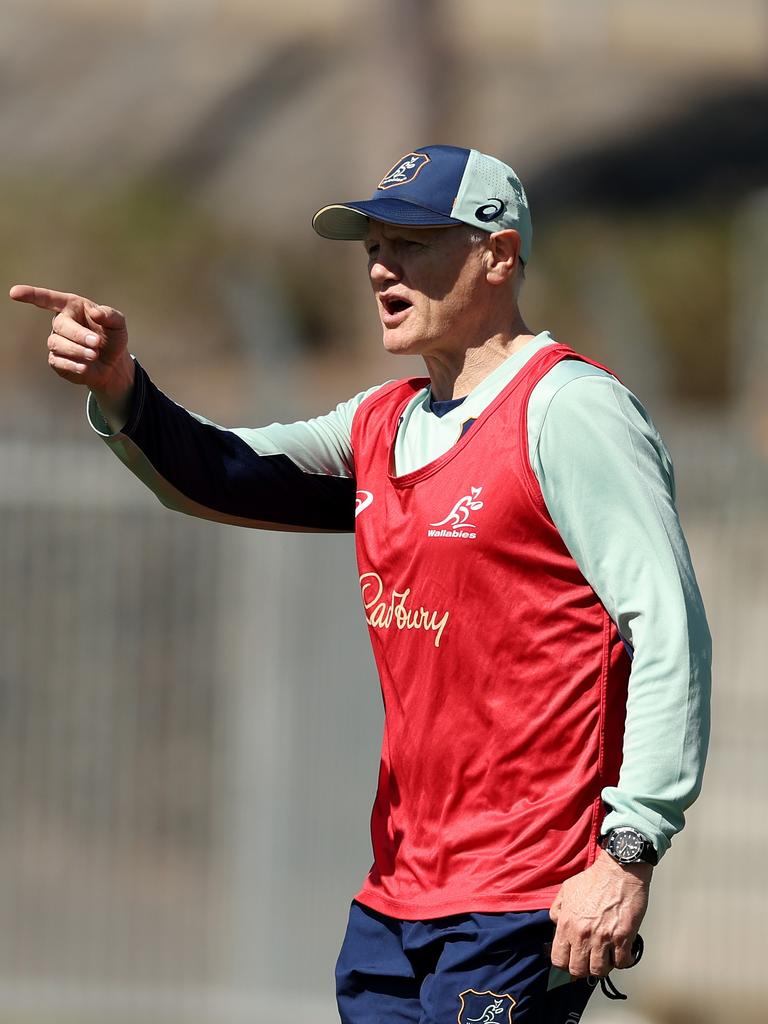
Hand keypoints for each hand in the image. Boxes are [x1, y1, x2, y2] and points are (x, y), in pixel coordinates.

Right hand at [10, 283, 134, 428]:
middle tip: (97, 343)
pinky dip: (73, 364)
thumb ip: (110, 315)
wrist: (113, 364)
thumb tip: (95, 312)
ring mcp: (57, 342)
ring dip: (78, 350)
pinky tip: (85, 367)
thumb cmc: (113, 338)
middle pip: (60, 326)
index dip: (31, 295)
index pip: (48, 299)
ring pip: (57, 344)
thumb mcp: (118, 324)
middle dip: (79, 335)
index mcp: (72, 307)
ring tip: (94, 355)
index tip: (14, 293)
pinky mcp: (56, 360)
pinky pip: (58, 361)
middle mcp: (61, 322)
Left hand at [549, 849, 651, 978]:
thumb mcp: (566, 890)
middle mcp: (583, 934)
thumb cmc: (595, 879)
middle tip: (589, 960)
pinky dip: (622, 961)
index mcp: (567, 923)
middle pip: (578, 970)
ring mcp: (603, 938)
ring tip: (605, 956)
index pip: (558, 959)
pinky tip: (622, 952)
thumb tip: (557, 925)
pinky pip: (622, 963)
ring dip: (603, 966)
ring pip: (599, 971)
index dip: (565, 963)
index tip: (572, 960)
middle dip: (583, 968)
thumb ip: (557, 909)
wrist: (619, 870)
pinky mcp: (623, 937)